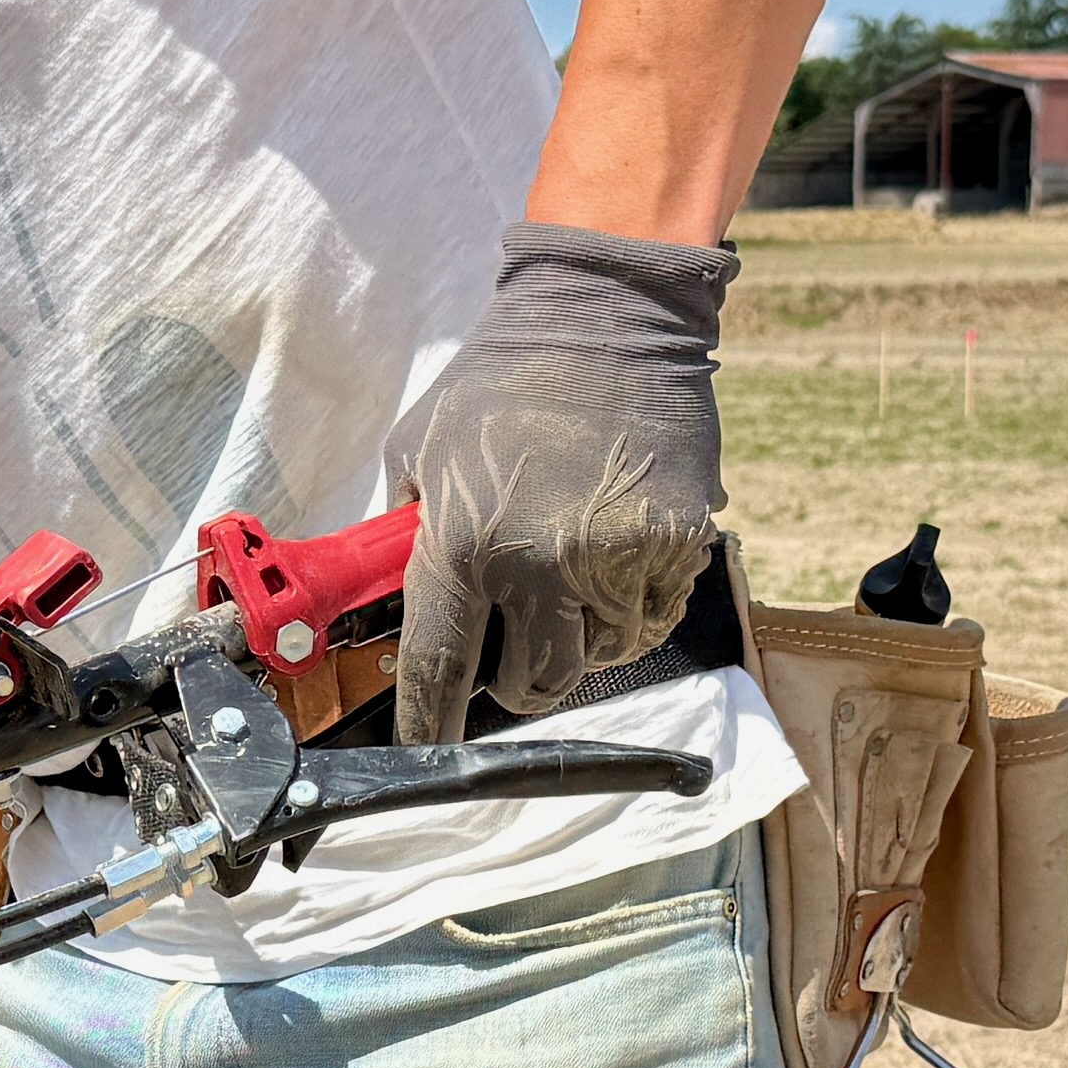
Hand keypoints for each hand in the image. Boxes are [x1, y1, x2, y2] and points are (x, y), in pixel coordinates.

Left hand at [386, 223, 734, 746]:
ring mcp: (617, 560)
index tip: (424, 748)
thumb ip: (404, 533)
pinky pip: (650, 621)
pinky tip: (611, 566)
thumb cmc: (502, 381)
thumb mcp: (420, 449)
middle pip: (531, 684)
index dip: (430, 722)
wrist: (606, 318)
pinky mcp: (676, 546)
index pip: (439, 668)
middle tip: (511, 650)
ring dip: (576, 643)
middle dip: (515, 682)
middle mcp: (541, 564)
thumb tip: (391, 601)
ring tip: (566, 586)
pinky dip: (629, 613)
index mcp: (465, 544)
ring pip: (596, 659)